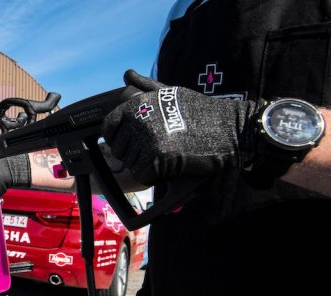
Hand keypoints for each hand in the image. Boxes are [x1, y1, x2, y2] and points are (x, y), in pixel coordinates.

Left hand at [102, 70, 258, 185]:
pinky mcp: (157, 158)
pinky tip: (170, 166)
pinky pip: (142, 176)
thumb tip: (127, 75)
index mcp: (136, 104)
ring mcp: (146, 139)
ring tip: (168, 155)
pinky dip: (154, 177)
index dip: (117, 139)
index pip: (109, 127)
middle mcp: (137, 120)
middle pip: (119, 149)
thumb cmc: (201, 112)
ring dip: (146, 166)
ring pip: (131, 164)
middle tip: (158, 150)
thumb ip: (145, 86)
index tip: (131, 143)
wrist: (230, 128)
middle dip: (135, 154)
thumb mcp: (170, 92)